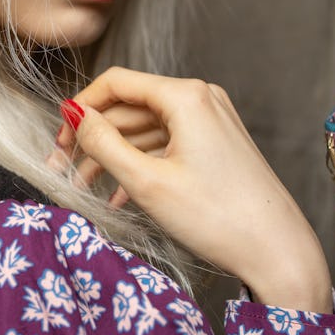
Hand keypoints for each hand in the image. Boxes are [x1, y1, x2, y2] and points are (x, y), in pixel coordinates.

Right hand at [56, 67, 332, 312]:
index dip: (80, 108)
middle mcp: (201, 100)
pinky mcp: (216, 146)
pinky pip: (167, 146)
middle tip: (62, 169)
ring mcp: (211, 122)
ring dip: (113, 156)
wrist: (277, 251)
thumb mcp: (146, 182)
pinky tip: (118, 197)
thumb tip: (75, 116)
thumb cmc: (218, 217)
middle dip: (93, 138)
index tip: (58, 139)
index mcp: (186, 96)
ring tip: (84, 188)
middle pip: (130, 107)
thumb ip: (104, 144)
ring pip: (146, 131)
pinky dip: (140, 165)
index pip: (116, 83)